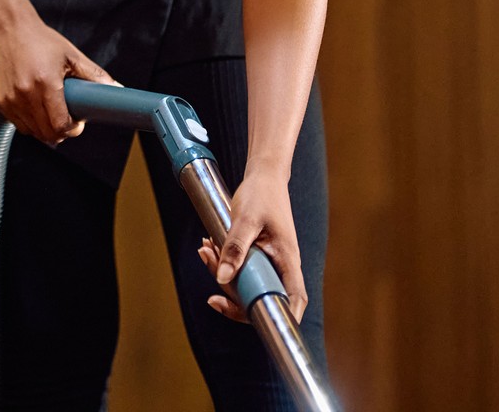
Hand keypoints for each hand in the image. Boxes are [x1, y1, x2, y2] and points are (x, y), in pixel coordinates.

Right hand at [0, 14, 117, 143]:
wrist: (8, 28)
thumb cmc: (40, 39)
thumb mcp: (71, 55)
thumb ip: (94, 75)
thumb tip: (117, 88)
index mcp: (45, 83)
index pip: (60, 125)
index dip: (73, 129)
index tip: (77, 122)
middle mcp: (25, 94)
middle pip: (47, 133)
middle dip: (61, 131)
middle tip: (67, 118)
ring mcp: (10, 100)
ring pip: (32, 132)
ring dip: (45, 128)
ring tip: (51, 110)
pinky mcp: (0, 101)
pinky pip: (18, 124)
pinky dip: (30, 122)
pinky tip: (35, 107)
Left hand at [197, 166, 306, 322]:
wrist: (263, 176)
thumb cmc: (261, 194)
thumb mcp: (245, 219)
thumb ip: (235, 248)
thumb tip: (221, 278)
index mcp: (288, 259)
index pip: (293, 298)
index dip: (283, 317)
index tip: (257, 322)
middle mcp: (282, 265)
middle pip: (262, 296)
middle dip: (232, 292)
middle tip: (208, 267)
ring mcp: (270, 262)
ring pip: (247, 283)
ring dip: (223, 272)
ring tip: (205, 250)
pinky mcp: (259, 256)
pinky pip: (242, 269)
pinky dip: (224, 262)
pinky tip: (210, 246)